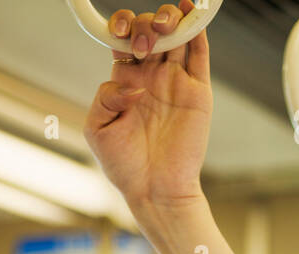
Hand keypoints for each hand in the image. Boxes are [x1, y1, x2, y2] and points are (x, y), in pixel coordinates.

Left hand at [83, 2, 212, 212]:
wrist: (155, 191)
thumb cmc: (124, 166)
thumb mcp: (98, 131)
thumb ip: (104, 98)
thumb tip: (130, 83)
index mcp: (126, 81)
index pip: (125, 40)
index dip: (123, 26)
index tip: (120, 31)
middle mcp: (151, 76)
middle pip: (152, 31)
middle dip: (147, 25)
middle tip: (145, 46)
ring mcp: (176, 81)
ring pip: (177, 35)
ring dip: (172, 19)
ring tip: (165, 26)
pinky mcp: (198, 91)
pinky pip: (201, 53)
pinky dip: (199, 28)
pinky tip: (194, 10)